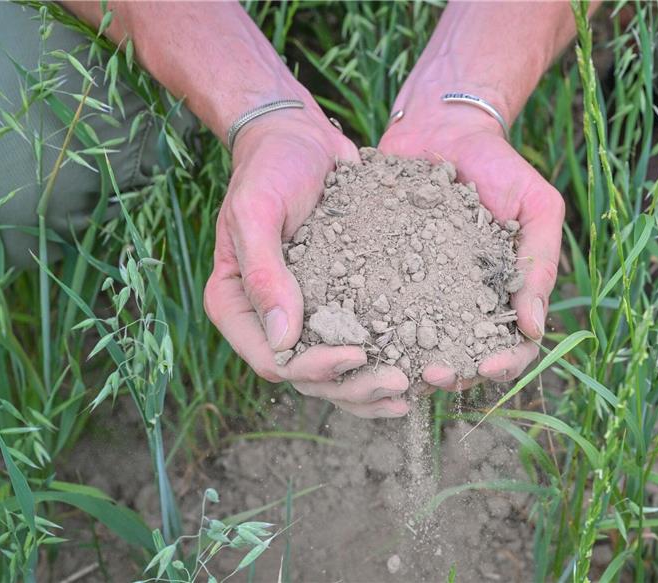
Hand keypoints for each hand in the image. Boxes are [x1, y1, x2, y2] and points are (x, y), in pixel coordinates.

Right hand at [204, 110, 408, 416]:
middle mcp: (269, 320)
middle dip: (354, 388)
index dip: (316, 369)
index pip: (275, 361)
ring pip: (337, 373)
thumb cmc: (270, 167)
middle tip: (400, 385)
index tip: (359, 354)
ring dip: (373, 389)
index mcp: (238, 307)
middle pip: (310, 379)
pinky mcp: (339, 303)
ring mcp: (306, 316)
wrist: (301, 139)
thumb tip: (282, 339)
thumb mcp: (256, 210)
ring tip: (414, 389)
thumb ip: (263, 271)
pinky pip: (360, 342)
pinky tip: (420, 366)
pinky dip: (386, 358)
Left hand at [378, 105, 564, 390]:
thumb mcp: (537, 205)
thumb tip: (534, 328)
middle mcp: (462, 300)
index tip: (485, 365)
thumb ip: (540, 261)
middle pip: (463, 357)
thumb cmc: (499, 166)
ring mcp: (421, 290)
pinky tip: (361, 337)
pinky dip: (372, 328)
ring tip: (397, 364)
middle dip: (452, 373)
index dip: (503, 364)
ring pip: (418, 344)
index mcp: (503, 292)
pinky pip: (378, 307)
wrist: (442, 129)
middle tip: (432, 374)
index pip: (512, 346)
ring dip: (410, 362)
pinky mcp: (384, 272)